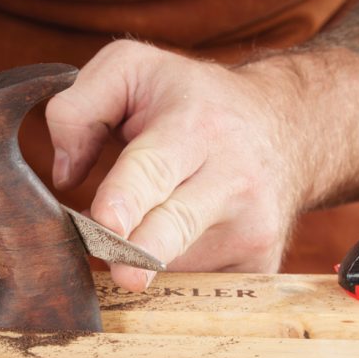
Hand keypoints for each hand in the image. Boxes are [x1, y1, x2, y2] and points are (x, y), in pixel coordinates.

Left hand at [45, 40, 358, 290]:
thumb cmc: (194, 102)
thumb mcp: (135, 70)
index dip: (128, 198)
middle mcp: (230, 179)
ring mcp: (252, 228)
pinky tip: (177, 249)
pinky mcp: (260, 265)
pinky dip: (174, 279)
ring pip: (179, 265)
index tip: (108, 223)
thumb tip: (65, 176)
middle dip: (145, 253)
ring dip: (144, 263)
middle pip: (177, 226)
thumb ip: (81, 106)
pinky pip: (202, 288)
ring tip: (141, 234)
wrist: (293, 128)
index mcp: (193, 127)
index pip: (154, 167)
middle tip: (125, 274)